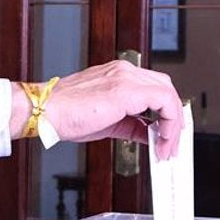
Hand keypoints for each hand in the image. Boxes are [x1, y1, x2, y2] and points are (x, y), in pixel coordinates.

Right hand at [23, 60, 187, 159]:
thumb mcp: (108, 122)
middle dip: (173, 118)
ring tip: (167, 146)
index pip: (154, 88)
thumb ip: (132, 125)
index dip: (166, 112)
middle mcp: (124, 72)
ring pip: (168, 94)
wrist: (45, 112)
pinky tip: (161, 138)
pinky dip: (168, 122)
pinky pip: (163, 101)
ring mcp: (126, 78)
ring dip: (172, 124)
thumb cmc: (66, 115)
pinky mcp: (126, 90)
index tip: (167, 133)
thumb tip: (148, 134)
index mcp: (118, 76)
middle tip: (171, 142)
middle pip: (165, 88)